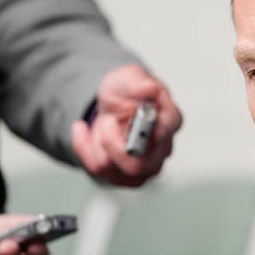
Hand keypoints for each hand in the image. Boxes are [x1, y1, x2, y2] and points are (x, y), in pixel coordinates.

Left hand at [71, 64, 183, 186]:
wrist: (111, 107)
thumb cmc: (127, 94)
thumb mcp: (130, 77)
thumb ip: (141, 82)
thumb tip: (150, 88)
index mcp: (169, 120)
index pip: (168, 127)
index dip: (150, 125)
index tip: (136, 114)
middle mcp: (161, 149)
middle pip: (140, 164)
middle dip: (114, 144)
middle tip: (108, 120)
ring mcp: (144, 167)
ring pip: (113, 168)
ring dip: (97, 141)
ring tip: (102, 120)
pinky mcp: (124, 177)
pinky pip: (98, 169)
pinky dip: (85, 147)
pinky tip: (88, 131)